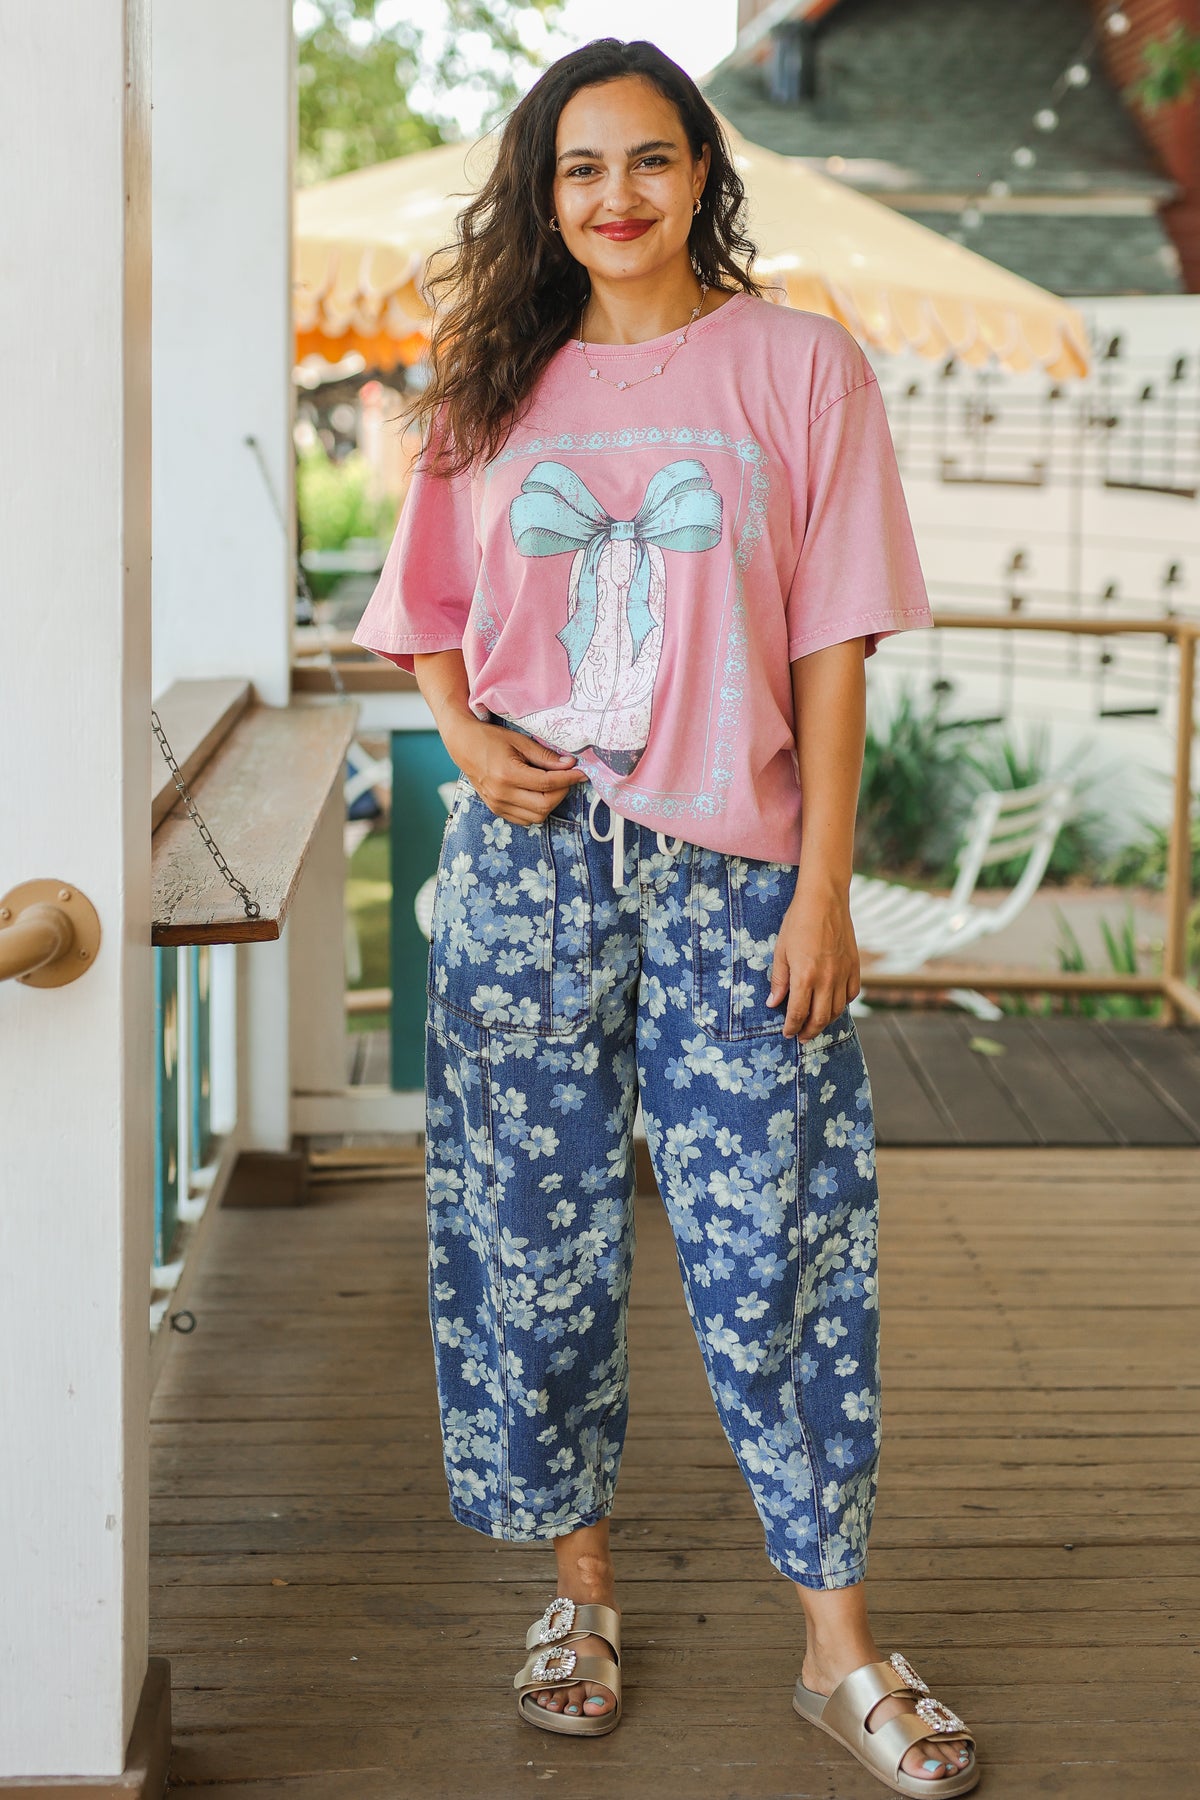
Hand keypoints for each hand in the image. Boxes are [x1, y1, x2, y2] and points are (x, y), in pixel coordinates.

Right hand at [446, 718, 589, 824]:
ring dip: (551, 802)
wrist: (464, 745)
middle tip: (568, 778)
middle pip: (544, 804)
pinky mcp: (496, 809)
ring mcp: (497, 805)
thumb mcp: (520, 742)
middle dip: (562, 792)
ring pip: (537, 816)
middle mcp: (501, 794)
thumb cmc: (491, 739)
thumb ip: (545, 756)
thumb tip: (570, 765)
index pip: (547, 784)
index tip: (581, 772)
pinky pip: (525, 819)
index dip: (569, 779)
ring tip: (554, 785)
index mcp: (507, 774)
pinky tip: (539, 794)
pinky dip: (537, 810)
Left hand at [766, 880, 860, 1040]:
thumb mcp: (781, 951)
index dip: (791, 1027)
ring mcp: (843, 973)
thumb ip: (779, 980)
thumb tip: (774, 1003)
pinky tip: (833, 1004)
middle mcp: (827, 979)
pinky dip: (842, 1004)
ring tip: (815, 1024)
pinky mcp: (855, 966)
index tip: (787, 1033)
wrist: (825, 900)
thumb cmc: (798, 922)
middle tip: (801, 1037)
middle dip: (809, 1031)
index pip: (798, 1013)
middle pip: (820, 1018)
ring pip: (837, 1009)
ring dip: (825, 1021)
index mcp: (805, 976)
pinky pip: (851, 994)